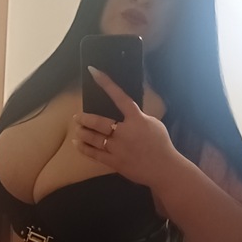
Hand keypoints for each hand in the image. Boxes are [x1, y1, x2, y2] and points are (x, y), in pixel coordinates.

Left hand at [73, 67, 176, 186]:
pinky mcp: (114, 162)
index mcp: (137, 119)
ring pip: (94, 138)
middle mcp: (124, 132)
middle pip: (99, 122)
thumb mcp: (154, 123)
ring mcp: (118, 148)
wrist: (165, 169)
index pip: (120, 97)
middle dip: (85, 119)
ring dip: (82, 132)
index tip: (93, 72)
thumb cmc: (161, 145)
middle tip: (76, 117)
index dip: (106, 83)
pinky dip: (84, 148)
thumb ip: (138, 117)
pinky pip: (94, 154)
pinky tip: (77, 143)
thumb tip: (126, 112)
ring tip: (77, 128)